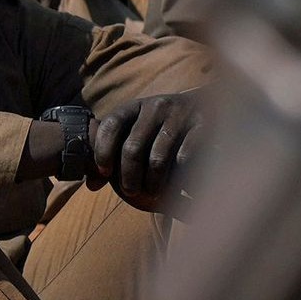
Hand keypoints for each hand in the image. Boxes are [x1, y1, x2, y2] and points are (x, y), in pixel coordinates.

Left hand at [96, 92, 202, 207]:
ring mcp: (180, 115)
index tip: (105, 172)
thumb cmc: (164, 127)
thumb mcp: (139, 130)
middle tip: (130, 193)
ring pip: (158, 158)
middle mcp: (156, 107)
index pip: (111, 125)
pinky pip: (184, 158)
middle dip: (128, 176)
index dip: (103, 150)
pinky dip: (177, 177)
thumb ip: (115, 153)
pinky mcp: (202, 125)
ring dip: (152, 183)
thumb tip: (92, 186)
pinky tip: (176, 187)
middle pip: (133, 147)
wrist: (208, 104)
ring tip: (153, 194)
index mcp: (136, 106)